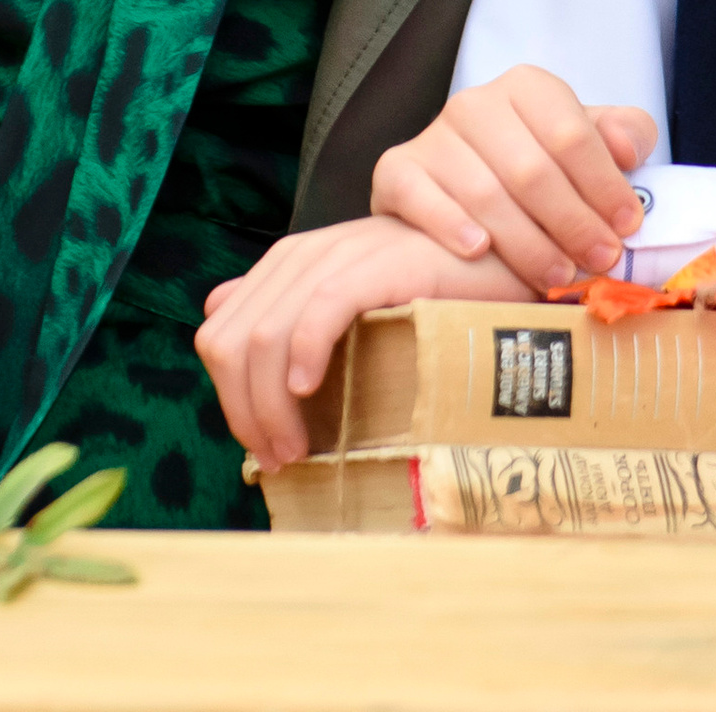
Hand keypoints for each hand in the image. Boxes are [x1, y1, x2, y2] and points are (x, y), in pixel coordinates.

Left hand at [196, 217, 525, 472]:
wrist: (499, 262)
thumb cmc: (426, 294)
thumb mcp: (349, 298)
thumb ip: (286, 304)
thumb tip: (216, 314)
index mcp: (287, 265)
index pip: (219, 334)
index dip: (229, 399)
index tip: (261, 449)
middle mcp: (303, 255)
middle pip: (230, 342)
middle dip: (243, 411)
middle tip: (278, 459)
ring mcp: (339, 255)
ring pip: (265, 336)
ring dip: (269, 404)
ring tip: (297, 448)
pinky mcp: (378, 263)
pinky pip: (320, 310)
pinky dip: (304, 353)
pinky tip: (309, 390)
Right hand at [371, 64, 658, 289]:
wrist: (459, 191)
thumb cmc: (538, 168)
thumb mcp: (588, 143)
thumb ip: (623, 134)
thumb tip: (628, 150)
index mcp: (527, 88)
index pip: (571, 134)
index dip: (603, 185)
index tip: (627, 226)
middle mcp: (476, 103)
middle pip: (530, 168)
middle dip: (572, 221)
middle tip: (598, 261)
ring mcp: (433, 135)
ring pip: (484, 193)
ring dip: (526, 241)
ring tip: (556, 275)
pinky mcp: (396, 170)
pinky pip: (420, 197)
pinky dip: (450, 225)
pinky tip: (478, 251)